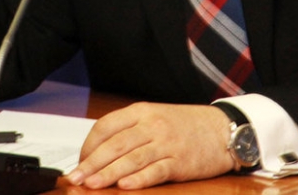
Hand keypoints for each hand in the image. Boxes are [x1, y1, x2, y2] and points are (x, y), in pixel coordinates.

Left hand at [67, 102, 232, 189]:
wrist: (221, 128)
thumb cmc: (185, 125)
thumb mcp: (155, 117)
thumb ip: (130, 129)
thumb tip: (100, 150)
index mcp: (142, 111)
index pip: (107, 125)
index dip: (90, 144)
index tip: (80, 160)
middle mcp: (152, 124)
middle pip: (115, 144)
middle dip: (92, 162)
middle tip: (76, 177)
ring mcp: (166, 143)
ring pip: (131, 158)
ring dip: (109, 174)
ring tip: (92, 185)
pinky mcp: (180, 161)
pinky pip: (156, 170)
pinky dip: (139, 179)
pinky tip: (124, 186)